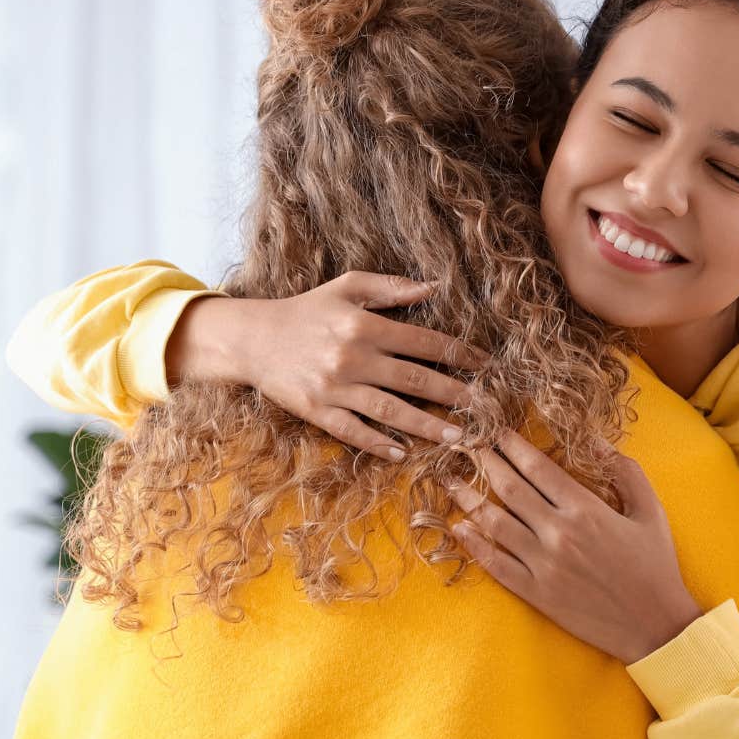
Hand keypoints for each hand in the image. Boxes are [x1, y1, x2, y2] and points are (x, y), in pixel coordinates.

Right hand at [170, 271, 486, 459]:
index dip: (458, 353)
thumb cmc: (306, 310)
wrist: (252, 338)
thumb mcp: (346, 287)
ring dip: (428, 426)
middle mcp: (353, 357)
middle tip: (484, 407)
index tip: (485, 365)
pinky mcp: (317, 411)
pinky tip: (403, 452)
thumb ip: (391, 287)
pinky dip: (378, 443)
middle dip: (454, 394)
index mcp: (364, 325)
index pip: (424, 341)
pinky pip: (353, 431)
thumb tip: (435, 286)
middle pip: (415, 379)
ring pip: (391, 410)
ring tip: (458, 437)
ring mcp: (335, 387)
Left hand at [441, 432, 702, 664]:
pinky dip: (474, 544)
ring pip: (494, 523)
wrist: (654, 625)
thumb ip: (624, 471)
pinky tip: (459, 528)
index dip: (512, 446)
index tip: (496, 432)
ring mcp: (543, 565)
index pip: (537, 468)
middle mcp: (558, 533)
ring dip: (468, 498)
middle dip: (484, 462)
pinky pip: (495, 564)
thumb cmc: (656, 565)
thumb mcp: (650, 510)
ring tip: (451, 481)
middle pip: (509, 488)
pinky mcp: (535, 592)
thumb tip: (595, 442)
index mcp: (585, 509)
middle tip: (466, 446)